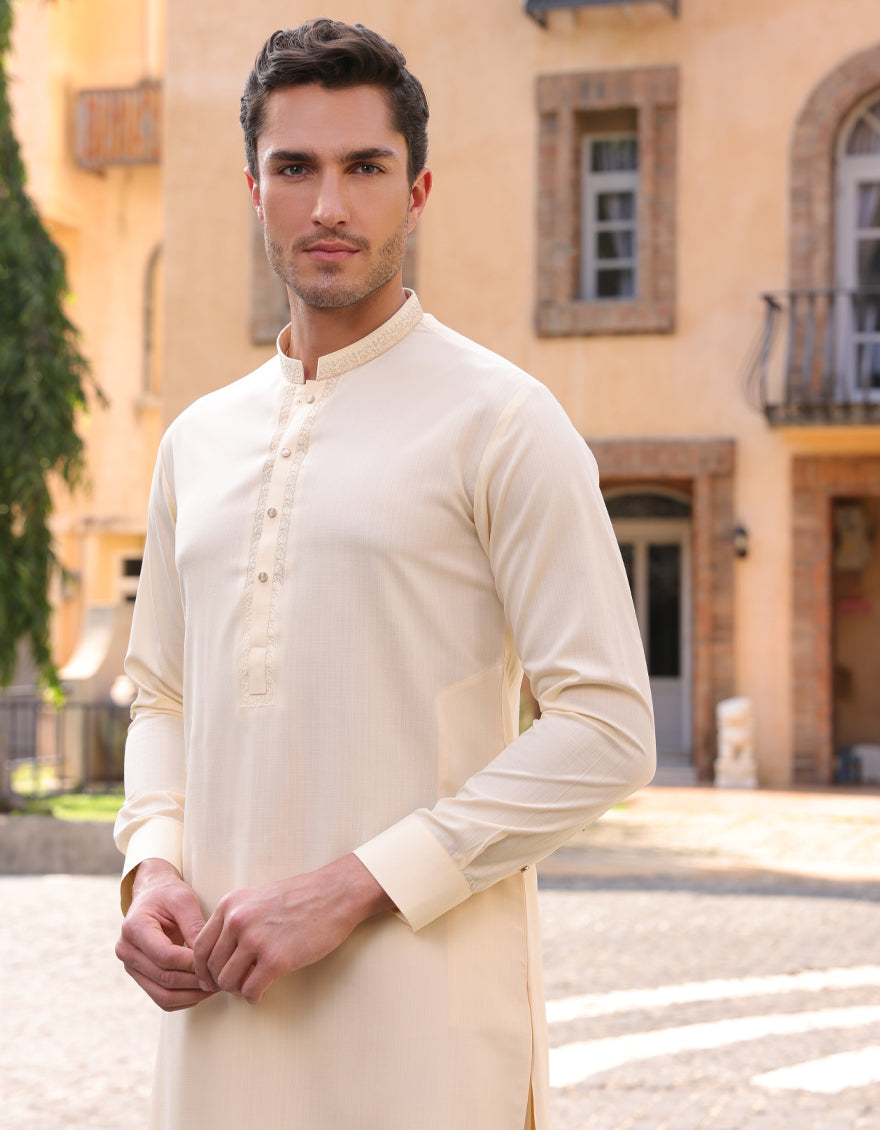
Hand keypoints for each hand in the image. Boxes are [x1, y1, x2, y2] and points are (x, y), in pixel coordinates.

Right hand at [115, 859, 216, 1011]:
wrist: (152, 895)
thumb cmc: (169, 894)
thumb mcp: (184, 900)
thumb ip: (194, 926)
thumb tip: (207, 957)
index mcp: (134, 928)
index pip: (165, 956)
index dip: (192, 963)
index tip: (215, 963)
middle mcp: (127, 950)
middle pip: (164, 978)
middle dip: (195, 981)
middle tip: (221, 978)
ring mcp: (131, 967)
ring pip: (162, 995)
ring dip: (192, 995)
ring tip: (215, 987)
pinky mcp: (140, 977)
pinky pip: (162, 998)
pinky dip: (184, 999)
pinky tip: (203, 990)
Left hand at [193, 854, 392, 1003]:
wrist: (334, 895)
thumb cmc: (298, 898)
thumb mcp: (256, 898)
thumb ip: (234, 920)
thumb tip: (217, 954)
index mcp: (230, 904)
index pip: (199, 945)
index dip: (201, 968)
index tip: (210, 978)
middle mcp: (237, 920)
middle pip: (211, 966)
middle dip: (220, 981)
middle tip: (234, 985)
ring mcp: (256, 940)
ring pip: (228, 982)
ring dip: (236, 990)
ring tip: (250, 987)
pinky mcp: (276, 960)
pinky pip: (250, 990)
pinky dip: (253, 997)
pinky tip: (262, 992)